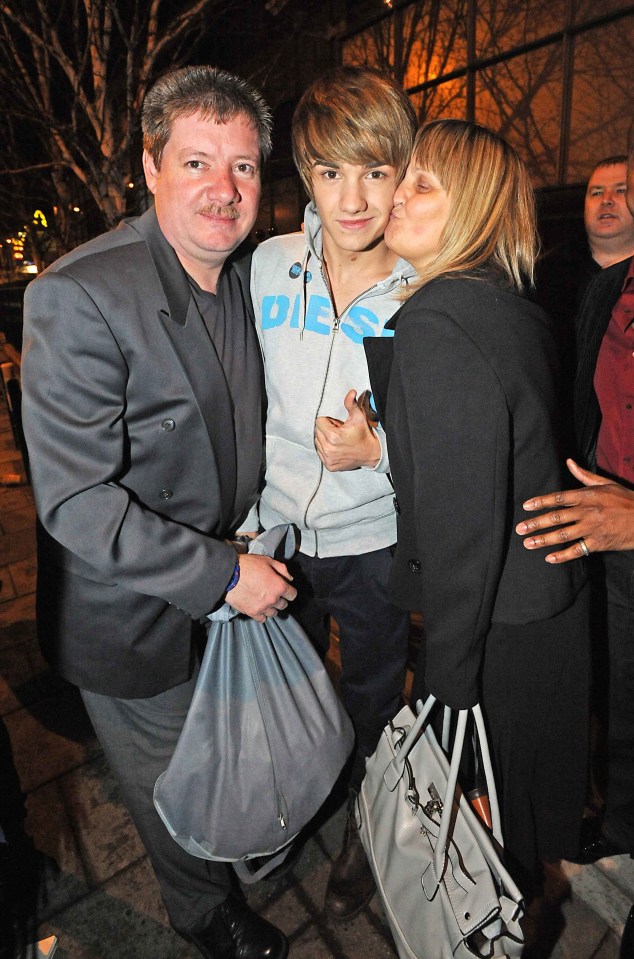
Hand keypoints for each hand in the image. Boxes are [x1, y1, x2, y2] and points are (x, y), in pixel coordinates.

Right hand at [227, 553, 296, 621]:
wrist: (229, 574)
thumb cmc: (248, 565)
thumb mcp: (267, 560)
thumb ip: (282, 569)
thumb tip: (289, 578)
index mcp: (279, 586)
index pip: (292, 594)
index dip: (289, 591)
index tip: (285, 589)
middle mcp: (273, 599)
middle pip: (283, 605)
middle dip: (280, 599)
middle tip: (272, 593)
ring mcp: (263, 607)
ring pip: (273, 613)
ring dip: (271, 607)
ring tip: (265, 601)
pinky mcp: (252, 612)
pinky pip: (262, 619)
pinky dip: (262, 614)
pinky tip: (258, 607)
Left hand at [314, 389, 379, 471]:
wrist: (371, 453)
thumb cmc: (364, 434)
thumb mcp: (359, 417)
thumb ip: (352, 404)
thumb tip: (351, 392)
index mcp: (333, 436)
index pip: (319, 422)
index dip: (329, 421)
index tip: (338, 425)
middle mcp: (328, 448)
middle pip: (317, 432)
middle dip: (326, 430)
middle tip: (339, 433)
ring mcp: (328, 458)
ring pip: (317, 442)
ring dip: (325, 440)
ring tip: (338, 441)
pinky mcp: (329, 465)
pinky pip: (320, 453)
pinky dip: (326, 450)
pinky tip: (337, 449)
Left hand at [515, 458, 633, 562]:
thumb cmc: (626, 500)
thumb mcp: (606, 484)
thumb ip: (584, 475)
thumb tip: (569, 462)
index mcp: (588, 496)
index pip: (559, 498)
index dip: (541, 502)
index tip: (526, 506)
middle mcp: (588, 511)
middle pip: (557, 517)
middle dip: (536, 523)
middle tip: (520, 528)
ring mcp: (593, 528)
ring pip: (563, 535)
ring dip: (544, 540)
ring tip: (528, 543)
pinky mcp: (599, 543)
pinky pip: (577, 550)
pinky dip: (562, 555)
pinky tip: (549, 558)